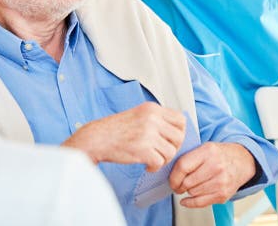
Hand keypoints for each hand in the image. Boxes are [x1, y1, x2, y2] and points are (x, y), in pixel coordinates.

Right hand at [62, 101, 185, 172]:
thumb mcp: (139, 114)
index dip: (180, 132)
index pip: (181, 119)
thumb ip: (156, 119)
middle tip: (162, 152)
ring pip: (171, 151)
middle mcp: (152, 119)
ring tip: (153, 159)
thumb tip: (177, 130)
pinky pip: (160, 162)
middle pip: (179, 136)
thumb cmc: (115, 129)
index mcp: (152, 109)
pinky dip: (154, 167)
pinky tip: (147, 165)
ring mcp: (148, 134)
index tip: (171, 140)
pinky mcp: (143, 149)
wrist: (96, 138)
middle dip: (173, 148)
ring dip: (164, 159)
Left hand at [169, 142, 255, 207]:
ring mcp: (221, 181)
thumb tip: (170, 173)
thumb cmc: (221, 154)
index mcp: (208, 151)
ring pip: (192, 193)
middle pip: (187, 182)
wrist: (243, 161)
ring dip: (188, 191)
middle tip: (179, 185)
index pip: (183, 166)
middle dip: (179, 186)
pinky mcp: (223, 194)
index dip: (173, 176)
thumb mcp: (206, 147)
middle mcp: (216, 166)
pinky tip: (186, 200)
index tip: (171, 180)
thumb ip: (190, 157)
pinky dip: (190, 203)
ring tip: (192, 185)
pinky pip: (200, 203)